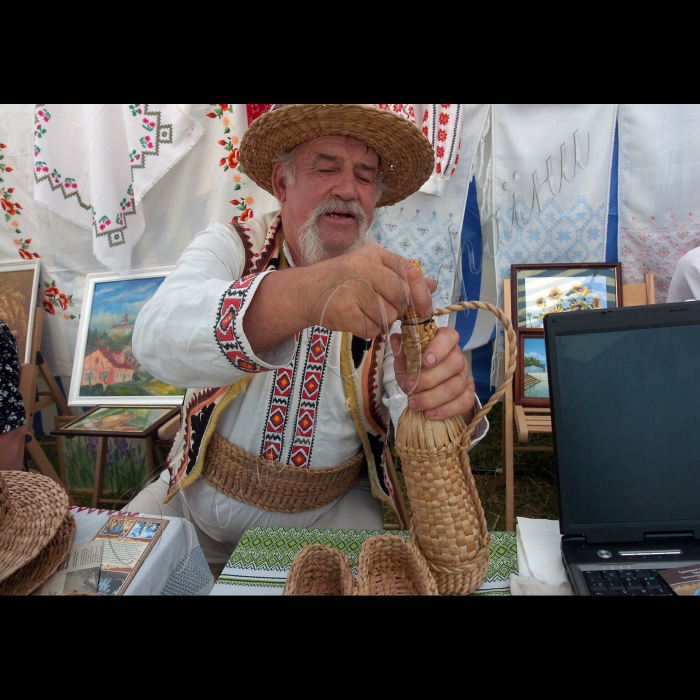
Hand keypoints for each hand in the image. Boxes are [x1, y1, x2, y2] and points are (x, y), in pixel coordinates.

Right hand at [307, 245, 435, 337]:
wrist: (306, 292)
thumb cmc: (343, 281)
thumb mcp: (371, 270)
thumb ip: (401, 277)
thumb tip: (433, 284)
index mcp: (374, 254)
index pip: (409, 271)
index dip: (422, 293)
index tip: (424, 309)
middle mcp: (364, 267)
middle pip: (401, 297)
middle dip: (398, 310)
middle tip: (384, 309)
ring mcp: (354, 288)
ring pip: (389, 316)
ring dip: (382, 321)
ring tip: (365, 312)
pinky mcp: (346, 310)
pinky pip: (373, 329)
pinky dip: (368, 330)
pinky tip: (356, 319)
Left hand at [391, 326, 475, 421]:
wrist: (425, 392)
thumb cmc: (415, 372)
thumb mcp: (404, 362)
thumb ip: (401, 352)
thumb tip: (395, 339)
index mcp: (443, 342)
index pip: (449, 337)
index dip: (439, 347)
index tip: (425, 361)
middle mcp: (457, 357)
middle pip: (454, 363)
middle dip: (430, 378)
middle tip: (411, 387)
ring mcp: (465, 376)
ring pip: (456, 386)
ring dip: (433, 397)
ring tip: (415, 404)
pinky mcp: (468, 394)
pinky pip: (464, 402)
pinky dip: (446, 410)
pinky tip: (430, 413)